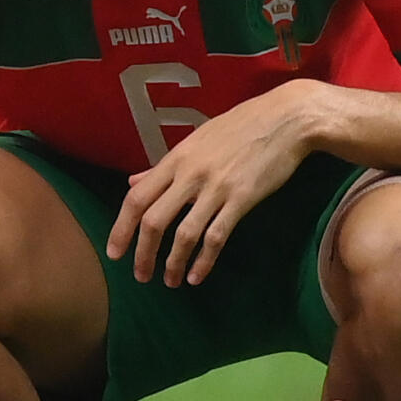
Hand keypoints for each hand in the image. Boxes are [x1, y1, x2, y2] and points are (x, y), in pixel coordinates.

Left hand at [109, 81, 326, 286]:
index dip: (121, 228)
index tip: (114, 253)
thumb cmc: (240, 127)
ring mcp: (216, 187)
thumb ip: (163, 166)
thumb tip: (132, 182)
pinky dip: (204, 261)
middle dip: (142, 253)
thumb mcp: (195, 140)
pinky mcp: (242, 199)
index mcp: (175, 158)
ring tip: (169, 282)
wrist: (286, 118)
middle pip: (153, 220)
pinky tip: (196, 276)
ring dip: (172, 263)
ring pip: (184, 234)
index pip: (137, 198)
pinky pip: (216, 236)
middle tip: (140, 275)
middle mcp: (190, 174)